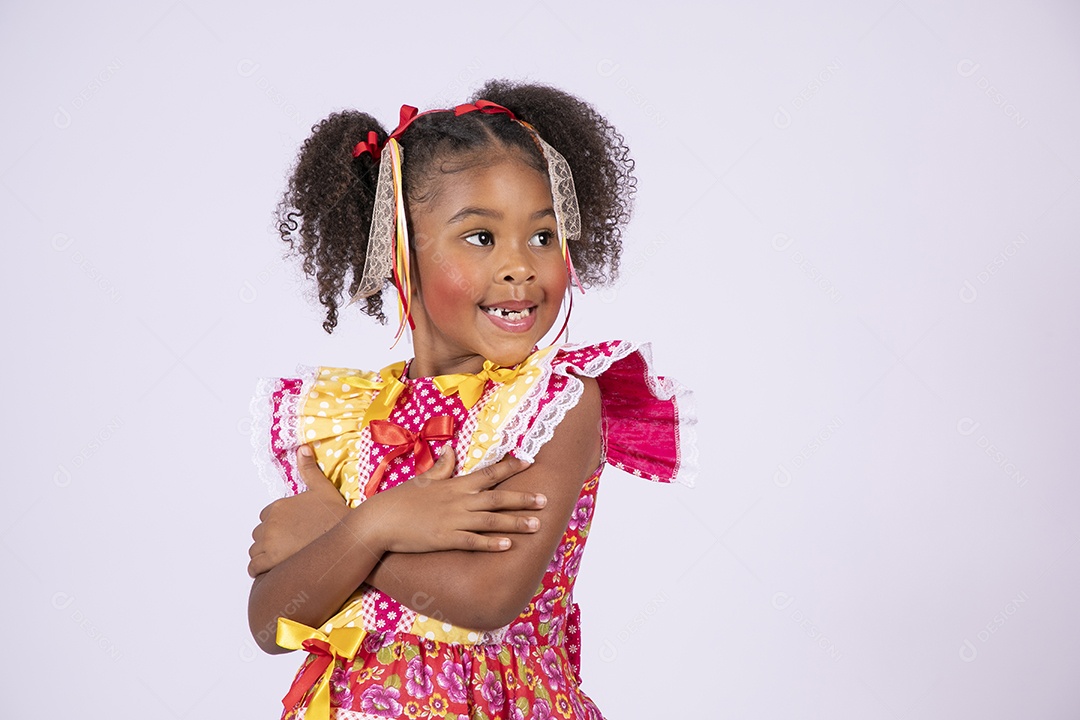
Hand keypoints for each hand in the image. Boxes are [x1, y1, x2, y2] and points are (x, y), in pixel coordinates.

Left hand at [247, 445, 348, 577]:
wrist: (346, 537)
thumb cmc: (335, 514)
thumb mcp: (322, 488)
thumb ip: (308, 469)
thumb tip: (302, 448)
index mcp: (278, 506)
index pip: (265, 518)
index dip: (276, 526)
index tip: (289, 532)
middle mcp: (270, 523)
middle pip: (259, 534)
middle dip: (269, 541)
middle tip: (288, 547)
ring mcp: (269, 542)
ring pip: (255, 551)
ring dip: (264, 556)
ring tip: (282, 559)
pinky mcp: (271, 560)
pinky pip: (254, 567)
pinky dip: (259, 570)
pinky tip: (272, 570)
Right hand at [363, 447, 547, 553]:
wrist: (378, 521)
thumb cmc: (398, 500)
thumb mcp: (421, 479)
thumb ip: (441, 468)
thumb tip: (452, 451)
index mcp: (453, 485)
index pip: (488, 474)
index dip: (510, 468)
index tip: (529, 462)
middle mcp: (458, 501)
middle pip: (497, 498)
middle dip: (523, 499)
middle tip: (545, 500)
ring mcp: (452, 521)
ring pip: (491, 521)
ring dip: (515, 522)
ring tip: (537, 524)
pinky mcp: (445, 539)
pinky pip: (473, 541)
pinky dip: (491, 543)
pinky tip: (508, 545)